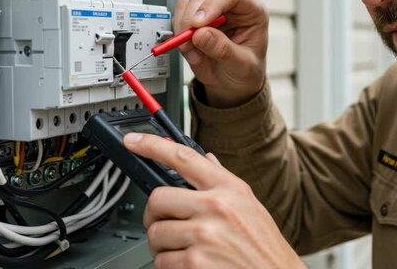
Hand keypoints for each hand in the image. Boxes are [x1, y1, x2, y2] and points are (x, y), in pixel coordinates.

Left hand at [123, 133, 304, 268]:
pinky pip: (161, 261)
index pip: (184, 157)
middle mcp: (216, 207)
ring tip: (184, 248)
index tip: (133, 140)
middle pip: (158, 199)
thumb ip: (222, 181)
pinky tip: (190, 264)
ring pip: (155, 233)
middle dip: (155, 215)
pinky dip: (169, 266)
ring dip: (163, 246)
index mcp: (228, 189)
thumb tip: (205, 159)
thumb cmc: (263, 245)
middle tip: (166, 224)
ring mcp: (205, 235)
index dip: (152, 145)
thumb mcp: (249, 204)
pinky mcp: (195, 262)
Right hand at [174, 0, 267, 107]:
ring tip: (192, 50)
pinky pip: (178, 18)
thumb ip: (223, 50)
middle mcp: (230, 7)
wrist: (233, 84)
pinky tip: (190, 50)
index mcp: (252, 12)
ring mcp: (210, 12)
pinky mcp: (194, 20)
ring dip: (183, 27)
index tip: (199, 23)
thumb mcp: (241, 66)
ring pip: (187, 4)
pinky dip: (178, 35)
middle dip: (191, 18)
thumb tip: (201, 34)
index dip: (213, 4)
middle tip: (189, 40)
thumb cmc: (245, 71)